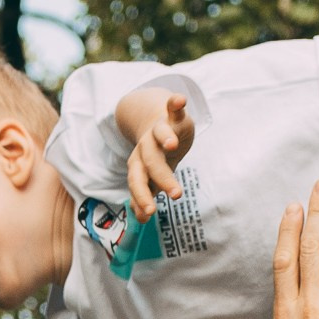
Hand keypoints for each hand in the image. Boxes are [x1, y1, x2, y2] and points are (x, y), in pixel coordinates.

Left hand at [124, 90, 193, 221]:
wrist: (156, 124)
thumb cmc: (156, 157)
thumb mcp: (151, 176)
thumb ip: (146, 193)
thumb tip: (141, 218)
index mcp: (139, 164)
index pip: (138, 182)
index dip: (142, 197)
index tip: (150, 214)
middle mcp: (146, 147)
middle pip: (150, 162)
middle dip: (162, 178)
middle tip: (176, 195)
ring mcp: (159, 129)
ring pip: (158, 133)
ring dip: (165, 137)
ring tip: (173, 145)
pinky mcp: (173, 115)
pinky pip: (173, 107)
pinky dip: (175, 103)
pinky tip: (180, 100)